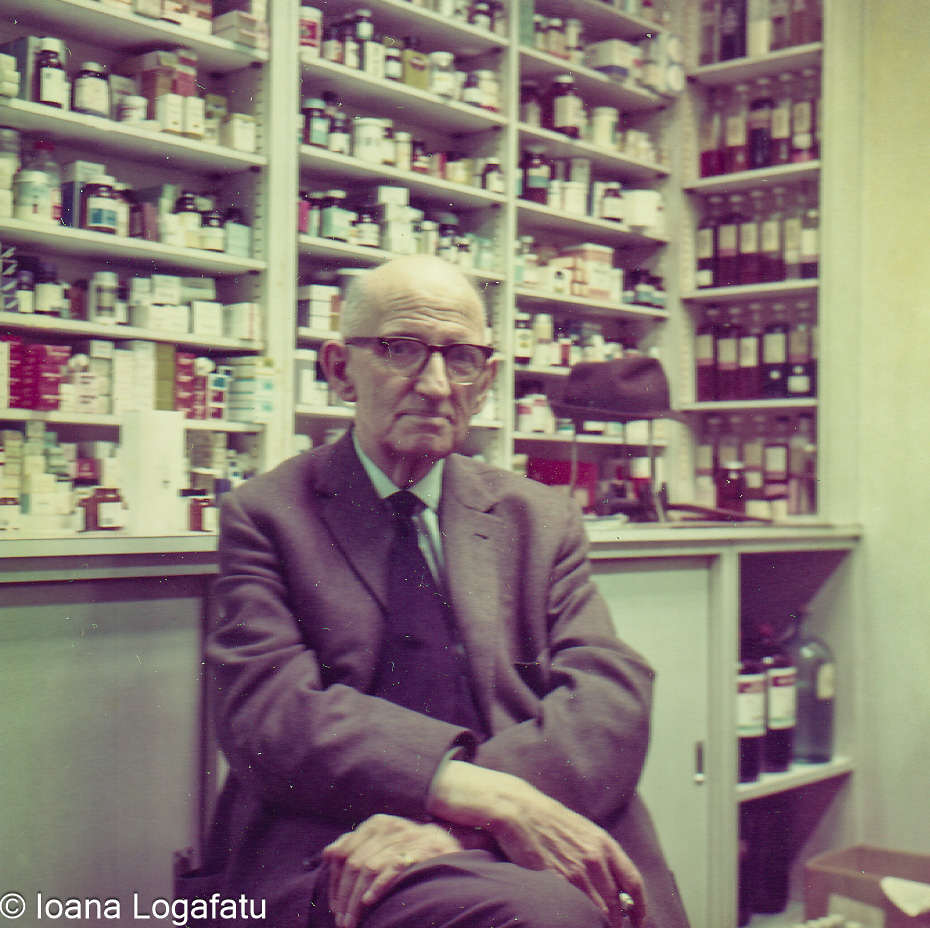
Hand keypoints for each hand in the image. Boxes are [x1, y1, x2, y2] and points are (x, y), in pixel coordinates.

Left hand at [322, 814, 466, 927]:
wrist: (445, 845)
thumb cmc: (407, 847)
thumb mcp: (382, 840)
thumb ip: (355, 844)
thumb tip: (327, 853)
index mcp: (376, 824)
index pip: (344, 852)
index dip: (335, 881)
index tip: (334, 905)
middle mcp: (388, 828)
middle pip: (355, 863)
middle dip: (344, 896)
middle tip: (342, 920)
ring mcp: (404, 839)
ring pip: (369, 869)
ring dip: (357, 900)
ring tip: (352, 921)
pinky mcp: (419, 853)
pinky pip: (392, 869)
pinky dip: (378, 886)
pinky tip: (369, 901)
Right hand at [428, 761, 646, 926]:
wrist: (520, 810)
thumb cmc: (549, 820)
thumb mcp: (583, 831)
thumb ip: (600, 855)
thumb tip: (613, 884)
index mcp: (605, 844)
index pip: (633, 883)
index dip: (640, 908)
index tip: (638, 921)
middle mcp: (595, 859)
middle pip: (616, 904)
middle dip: (615, 921)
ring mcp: (575, 871)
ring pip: (597, 911)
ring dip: (597, 922)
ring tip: (591, 924)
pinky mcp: (555, 880)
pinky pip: (574, 910)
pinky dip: (577, 919)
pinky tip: (572, 919)